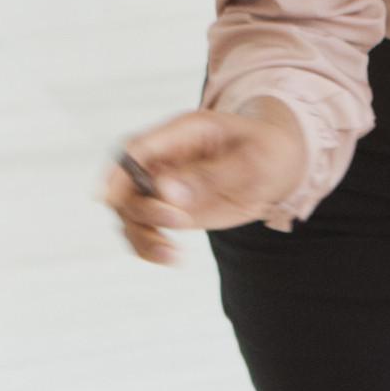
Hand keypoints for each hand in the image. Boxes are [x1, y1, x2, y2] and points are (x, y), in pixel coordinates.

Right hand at [100, 103, 307, 263]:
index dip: (116, 173)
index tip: (109, 199)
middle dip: (142, 209)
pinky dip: (150, 248)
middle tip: (179, 222)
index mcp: (181, 132)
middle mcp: (163, 159)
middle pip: (125, 186)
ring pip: (129, 214)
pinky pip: (144, 231)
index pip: (135, 149)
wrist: (280, 164)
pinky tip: (173, 258)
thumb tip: (167, 192)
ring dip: (142, 237)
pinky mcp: (170, 210)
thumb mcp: (253, 160)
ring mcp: (163, 186)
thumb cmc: (269, 152)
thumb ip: (210, 175)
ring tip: (172, 254)